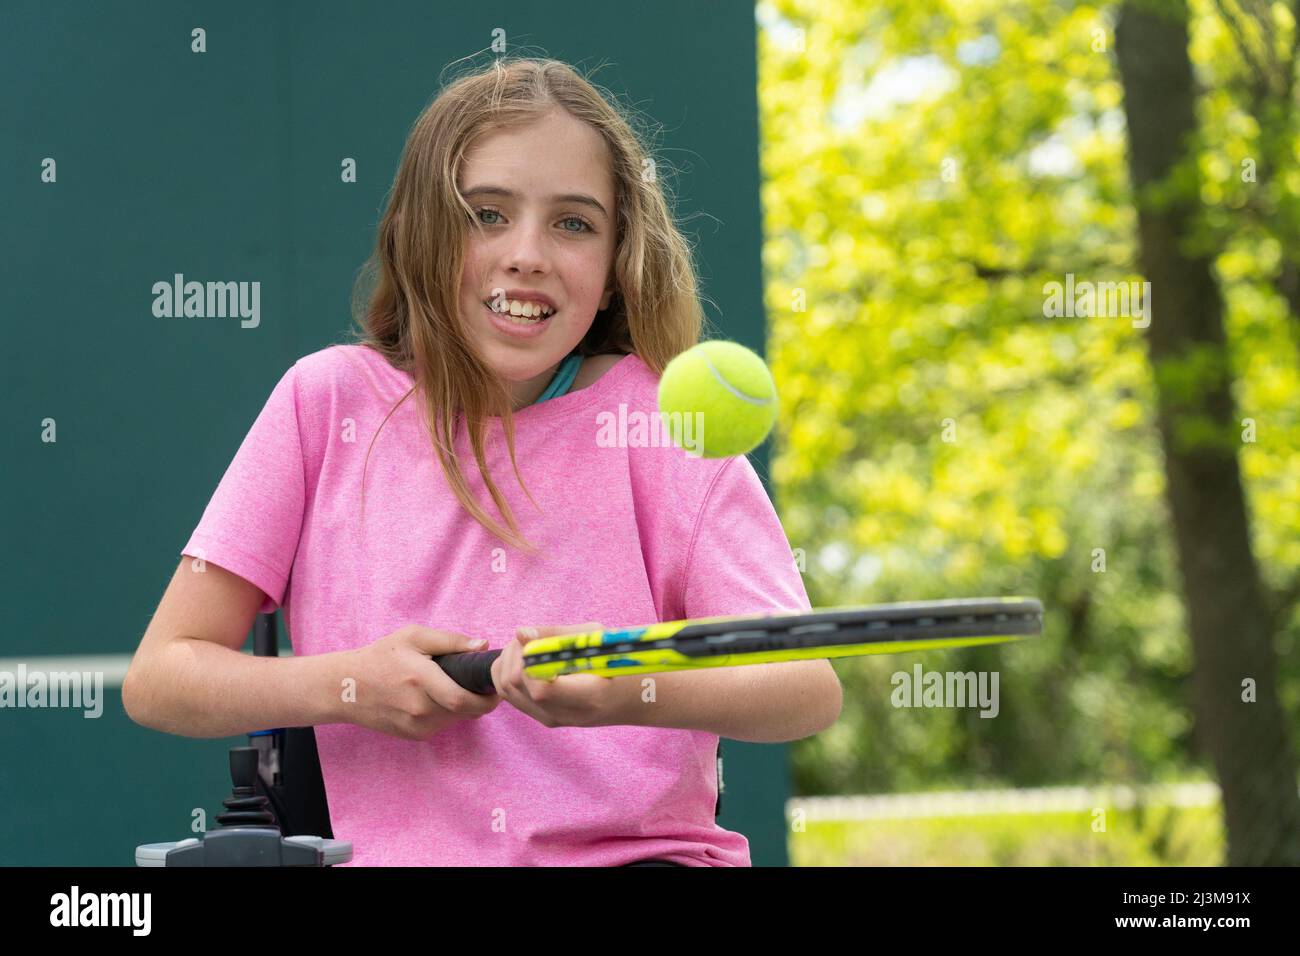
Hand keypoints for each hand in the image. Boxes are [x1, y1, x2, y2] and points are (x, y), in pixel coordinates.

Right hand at [336, 625, 500, 740]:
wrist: (346, 687)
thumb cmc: (382, 656)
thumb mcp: (413, 637)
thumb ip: (450, 641)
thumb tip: (482, 645)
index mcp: (420, 679)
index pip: (463, 699)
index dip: (487, 698)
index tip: (497, 688)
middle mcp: (419, 708)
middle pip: (464, 711)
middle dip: (481, 701)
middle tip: (487, 687)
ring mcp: (415, 725)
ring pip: (456, 719)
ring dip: (465, 706)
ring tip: (458, 687)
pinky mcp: (413, 735)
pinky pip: (443, 725)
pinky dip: (449, 713)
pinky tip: (439, 697)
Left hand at [491, 622, 631, 728]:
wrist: (630, 697)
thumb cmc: (617, 661)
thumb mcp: (596, 638)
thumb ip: (557, 635)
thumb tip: (521, 633)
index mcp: (587, 696)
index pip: (540, 687)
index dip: (528, 659)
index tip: (535, 640)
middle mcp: (565, 714)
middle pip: (515, 685)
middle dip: (513, 654)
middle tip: (528, 638)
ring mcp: (551, 719)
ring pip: (506, 689)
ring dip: (507, 662)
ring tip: (526, 646)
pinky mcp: (542, 718)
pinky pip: (510, 695)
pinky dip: (508, 673)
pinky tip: (525, 661)